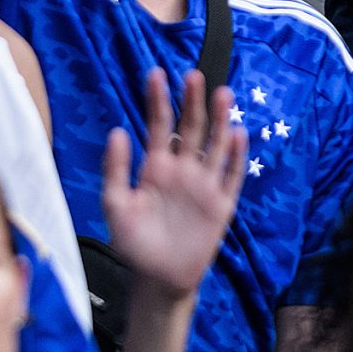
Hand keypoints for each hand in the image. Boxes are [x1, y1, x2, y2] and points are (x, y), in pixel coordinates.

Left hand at [101, 68, 246, 296]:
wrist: (158, 279)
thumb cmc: (133, 243)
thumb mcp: (115, 205)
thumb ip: (115, 169)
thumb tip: (117, 130)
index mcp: (154, 166)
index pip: (158, 124)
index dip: (158, 99)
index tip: (155, 72)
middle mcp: (181, 169)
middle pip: (190, 127)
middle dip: (192, 101)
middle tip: (193, 75)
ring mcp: (203, 185)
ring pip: (214, 145)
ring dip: (219, 120)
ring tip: (222, 94)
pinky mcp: (221, 204)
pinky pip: (231, 176)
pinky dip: (236, 155)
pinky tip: (238, 133)